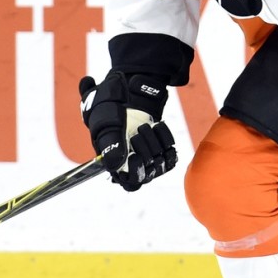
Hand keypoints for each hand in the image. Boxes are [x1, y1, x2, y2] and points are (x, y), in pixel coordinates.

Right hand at [79, 72, 176, 191]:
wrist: (128, 94)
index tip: (135, 156)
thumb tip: (115, 164)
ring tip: (145, 127)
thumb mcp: (106, 123)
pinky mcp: (161, 148)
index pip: (130, 183)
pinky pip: (171, 154)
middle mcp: (134, 164)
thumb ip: (109, 144)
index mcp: (116, 163)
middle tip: (137, 133)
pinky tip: (157, 126)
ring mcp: (149, 156)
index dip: (135, 173)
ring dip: (154, 144)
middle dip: (144, 150)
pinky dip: (166, 139)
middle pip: (147, 173)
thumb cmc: (111, 109)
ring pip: (160, 164)